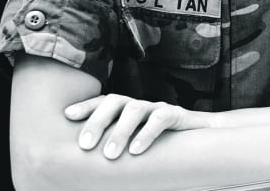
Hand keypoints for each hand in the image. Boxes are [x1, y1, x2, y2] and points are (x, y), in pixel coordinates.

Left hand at [64, 94, 211, 158]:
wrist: (202, 135)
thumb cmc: (160, 144)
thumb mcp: (133, 143)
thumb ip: (114, 146)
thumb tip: (81, 168)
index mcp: (126, 110)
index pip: (103, 101)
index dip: (86, 106)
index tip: (67, 116)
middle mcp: (139, 105)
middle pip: (115, 101)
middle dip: (97, 121)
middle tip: (85, 145)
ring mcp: (157, 108)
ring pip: (135, 109)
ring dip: (120, 131)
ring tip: (111, 155)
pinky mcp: (176, 115)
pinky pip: (161, 119)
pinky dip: (147, 133)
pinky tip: (136, 150)